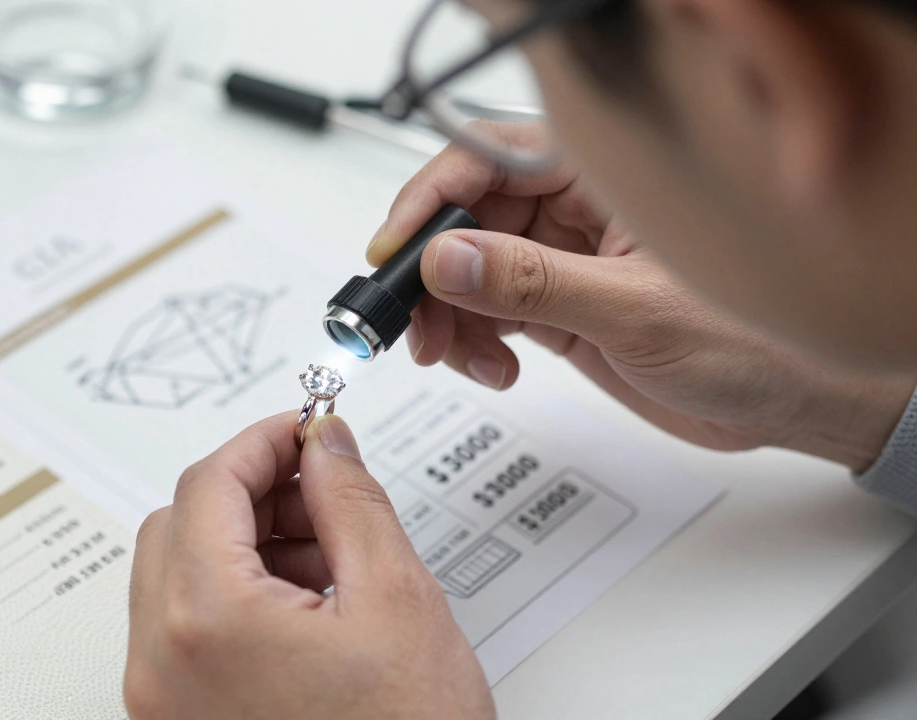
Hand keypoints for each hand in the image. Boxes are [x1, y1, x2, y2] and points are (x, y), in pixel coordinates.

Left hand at [124, 412, 494, 719]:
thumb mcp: (395, 600)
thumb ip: (350, 501)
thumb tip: (324, 443)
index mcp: (205, 621)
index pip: (208, 484)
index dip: (264, 442)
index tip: (306, 430)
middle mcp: (160, 663)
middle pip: (179, 524)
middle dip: (253, 493)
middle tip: (321, 490)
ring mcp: (160, 700)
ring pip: (179, 574)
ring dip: (247, 543)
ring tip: (330, 559)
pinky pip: (187, 629)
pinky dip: (237, 595)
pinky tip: (307, 605)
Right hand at [370, 123, 913, 471]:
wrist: (787, 405)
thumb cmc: (754, 341)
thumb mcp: (634, 311)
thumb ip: (534, 283)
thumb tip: (447, 258)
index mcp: (602, 179)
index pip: (490, 160)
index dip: (431, 199)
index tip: (395, 250)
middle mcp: (572, 211)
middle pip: (463, 219)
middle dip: (428, 273)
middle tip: (413, 322)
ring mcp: (559, 261)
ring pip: (463, 270)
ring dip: (444, 315)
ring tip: (462, 356)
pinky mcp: (554, 307)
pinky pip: (484, 311)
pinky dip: (468, 340)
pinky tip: (492, 366)